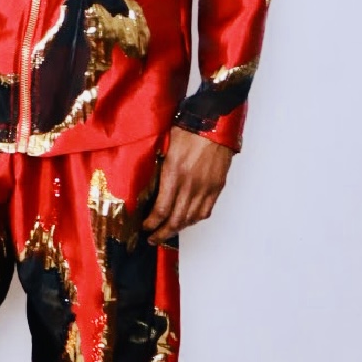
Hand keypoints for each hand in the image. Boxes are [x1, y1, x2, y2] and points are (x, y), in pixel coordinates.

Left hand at [141, 127, 232, 244]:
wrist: (215, 123)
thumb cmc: (188, 129)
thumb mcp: (165, 146)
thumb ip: (158, 168)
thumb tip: (148, 184)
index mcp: (174, 174)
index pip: (161, 209)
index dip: (152, 223)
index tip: (144, 227)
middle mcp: (190, 184)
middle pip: (176, 219)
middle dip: (162, 232)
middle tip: (152, 238)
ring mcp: (205, 187)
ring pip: (191, 218)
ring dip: (178, 229)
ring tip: (167, 232)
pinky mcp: (216, 187)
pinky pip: (205, 210)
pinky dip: (194, 220)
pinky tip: (187, 221)